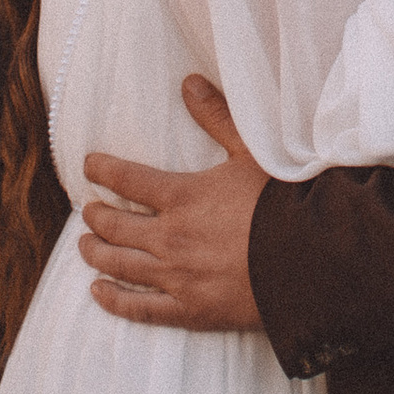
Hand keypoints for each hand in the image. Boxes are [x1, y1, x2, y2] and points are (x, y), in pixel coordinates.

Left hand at [81, 75, 267, 330]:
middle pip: (116, 226)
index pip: (127, 179)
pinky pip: (140, 308)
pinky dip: (114, 300)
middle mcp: (170, 237)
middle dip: (96, 216)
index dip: (103, 170)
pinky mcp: (189, 310)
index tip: (89, 165)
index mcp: (181, 196)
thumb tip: (189, 83)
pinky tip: (98, 292)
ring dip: (96, 253)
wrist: (309, 261)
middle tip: (89, 210)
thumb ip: (217, 118)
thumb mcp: (251, 152)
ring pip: (120, 265)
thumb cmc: (282, 203)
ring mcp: (177, 277)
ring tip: (84, 246)